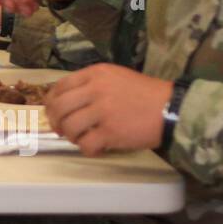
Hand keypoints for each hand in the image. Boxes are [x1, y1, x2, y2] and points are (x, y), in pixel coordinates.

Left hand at [45, 64, 172, 155]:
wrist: (171, 108)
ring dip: (71, 136)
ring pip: (69, 126)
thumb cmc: (144, 93)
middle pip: (59, 107)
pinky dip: (87, 149)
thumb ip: (92, 84)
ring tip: (81, 138)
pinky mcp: (111, 132)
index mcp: (95, 74)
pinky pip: (86, 144)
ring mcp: (102, 111)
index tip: (53, 112)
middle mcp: (95, 89)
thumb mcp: (116, 77)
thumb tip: (68, 101)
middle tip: (61, 130)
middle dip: (55, 121)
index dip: (51, 102)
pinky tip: (95, 148)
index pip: (60, 87)